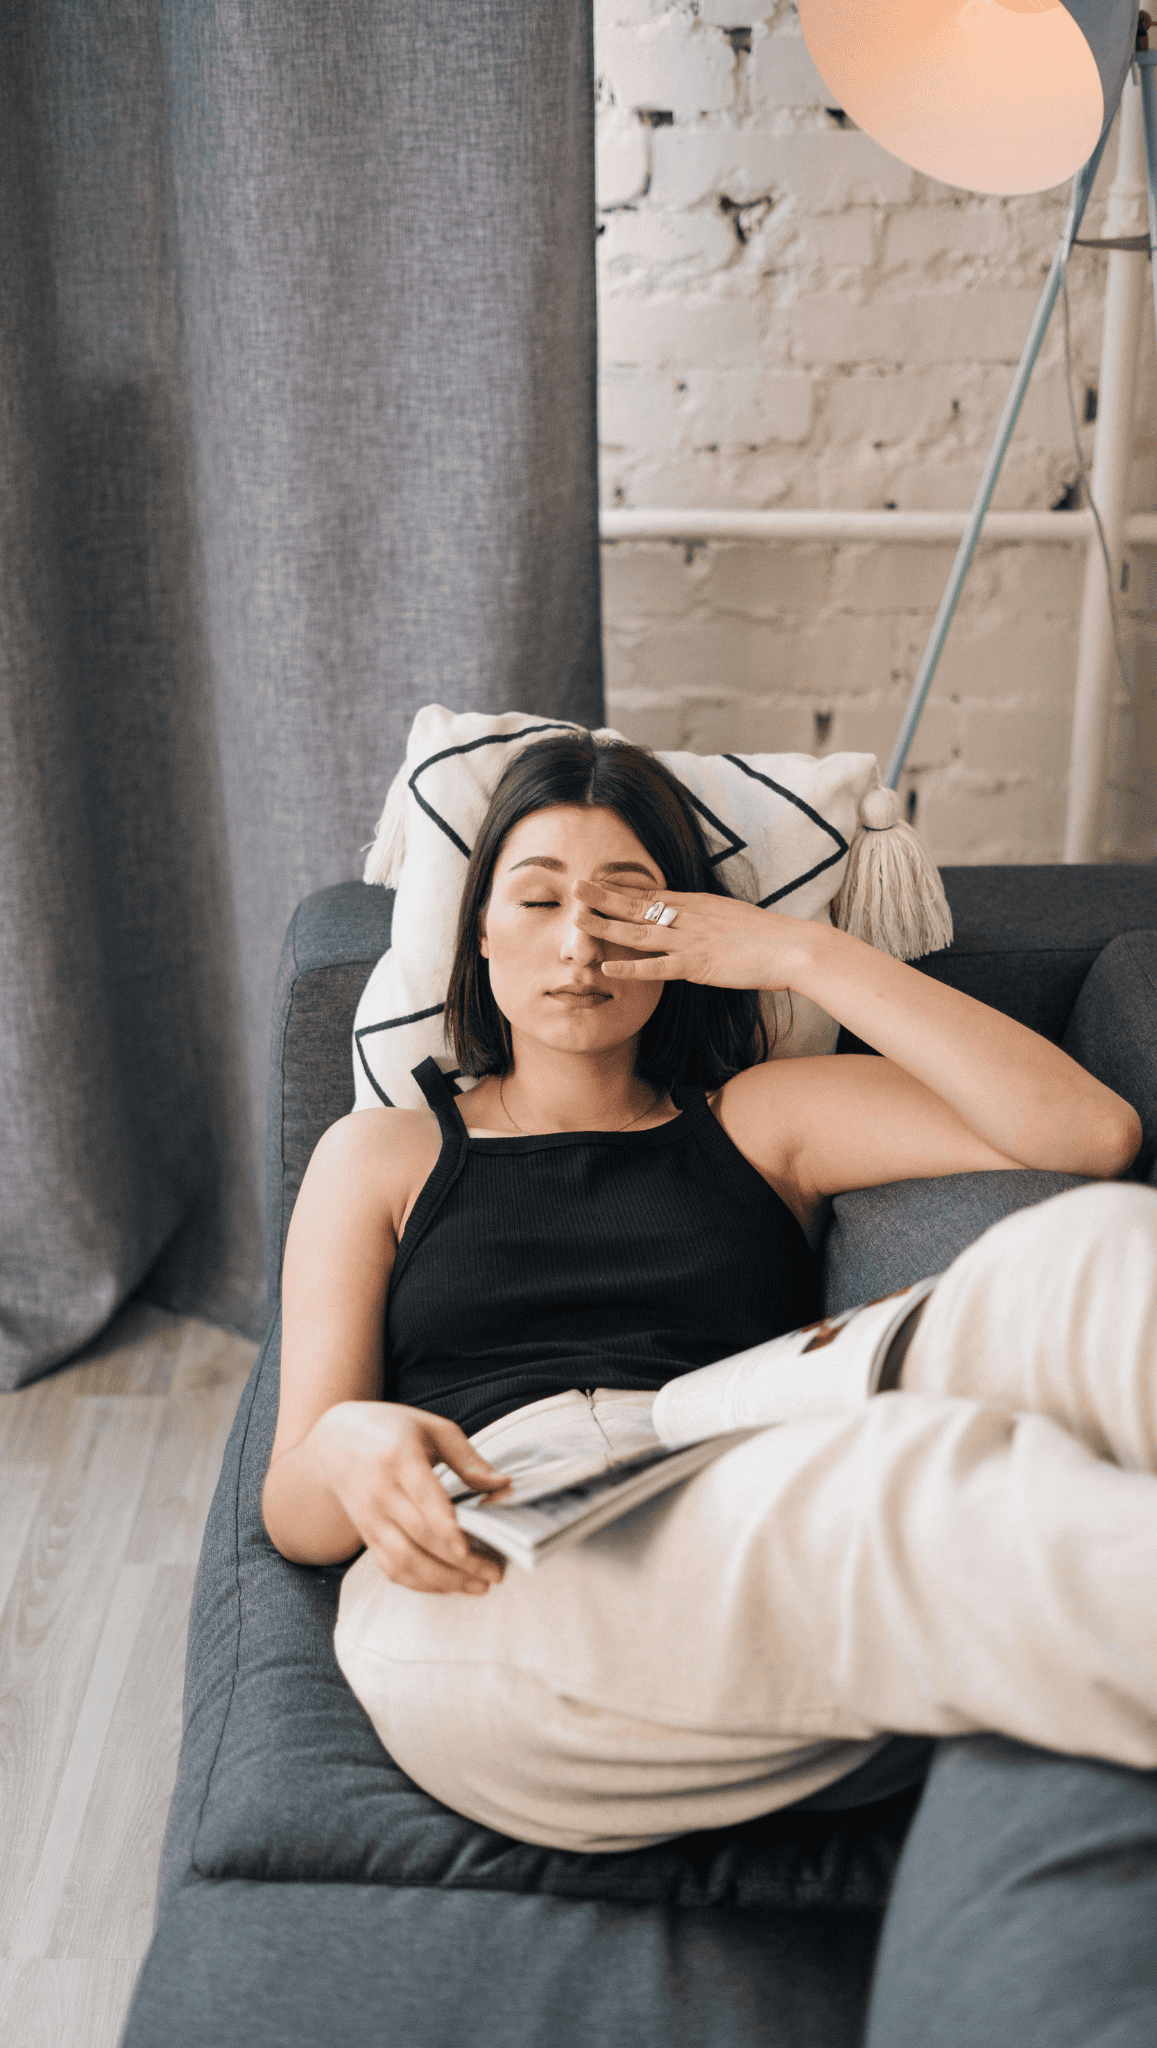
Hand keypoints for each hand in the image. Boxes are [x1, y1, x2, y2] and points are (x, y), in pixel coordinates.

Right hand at [316, 1401, 510, 1594]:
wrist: (334, 1443)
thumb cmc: (391, 1429)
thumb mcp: (431, 1428)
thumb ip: (468, 1458)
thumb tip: (504, 1486)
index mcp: (399, 1458)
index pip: (424, 1497)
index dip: (445, 1527)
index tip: (469, 1548)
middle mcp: (380, 1491)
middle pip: (420, 1536)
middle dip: (460, 1561)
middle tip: (496, 1572)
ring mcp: (370, 1518)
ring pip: (405, 1560)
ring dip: (443, 1580)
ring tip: (479, 1585)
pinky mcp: (366, 1536)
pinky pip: (392, 1568)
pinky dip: (422, 1583)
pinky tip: (450, 1584)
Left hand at [572, 877, 804, 990]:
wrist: (790, 947)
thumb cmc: (766, 936)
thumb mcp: (731, 915)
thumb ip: (706, 917)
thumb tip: (692, 919)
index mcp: (696, 904)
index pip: (650, 894)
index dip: (620, 889)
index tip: (595, 883)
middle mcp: (688, 917)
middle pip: (636, 906)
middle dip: (602, 896)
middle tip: (574, 886)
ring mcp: (690, 940)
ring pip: (638, 933)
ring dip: (605, 926)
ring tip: (578, 920)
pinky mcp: (697, 965)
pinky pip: (657, 967)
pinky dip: (630, 968)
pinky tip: (607, 967)